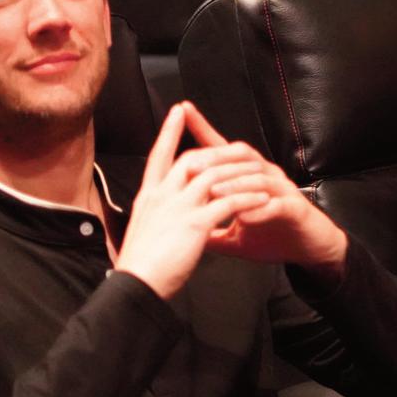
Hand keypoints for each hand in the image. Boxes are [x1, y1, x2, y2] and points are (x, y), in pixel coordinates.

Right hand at [115, 104, 273, 299]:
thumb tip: (169, 213)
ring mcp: (178, 207)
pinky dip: (248, 199)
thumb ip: (159, 215)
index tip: (178, 111)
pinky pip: (229, 203)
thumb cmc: (140, 265)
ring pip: (214, 176)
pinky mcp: (194, 222)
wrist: (134, 285)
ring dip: (239, 174)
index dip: (169, 132)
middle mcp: (161, 196)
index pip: (159, 156)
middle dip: (218, 150)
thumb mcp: (145, 230)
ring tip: (259, 173)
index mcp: (148, 197)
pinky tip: (262, 198)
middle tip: (239, 145)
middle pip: (192, 160)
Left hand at [182, 103, 348, 279]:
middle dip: (216, 158)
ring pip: (259, 178)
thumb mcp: (235, 237)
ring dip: (235, 184)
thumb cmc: (275, 238)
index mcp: (250, 178)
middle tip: (191, 166)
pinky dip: (260, 209)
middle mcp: (268, 177)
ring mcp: (284, 191)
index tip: (184, 112)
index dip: (204, 129)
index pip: (224, 149)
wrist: (311, 251)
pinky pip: (278, 205)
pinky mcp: (296, 209)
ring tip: (214, 192)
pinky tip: (244, 217)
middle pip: (242, 156)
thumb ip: (212, 230)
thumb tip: (182, 232)